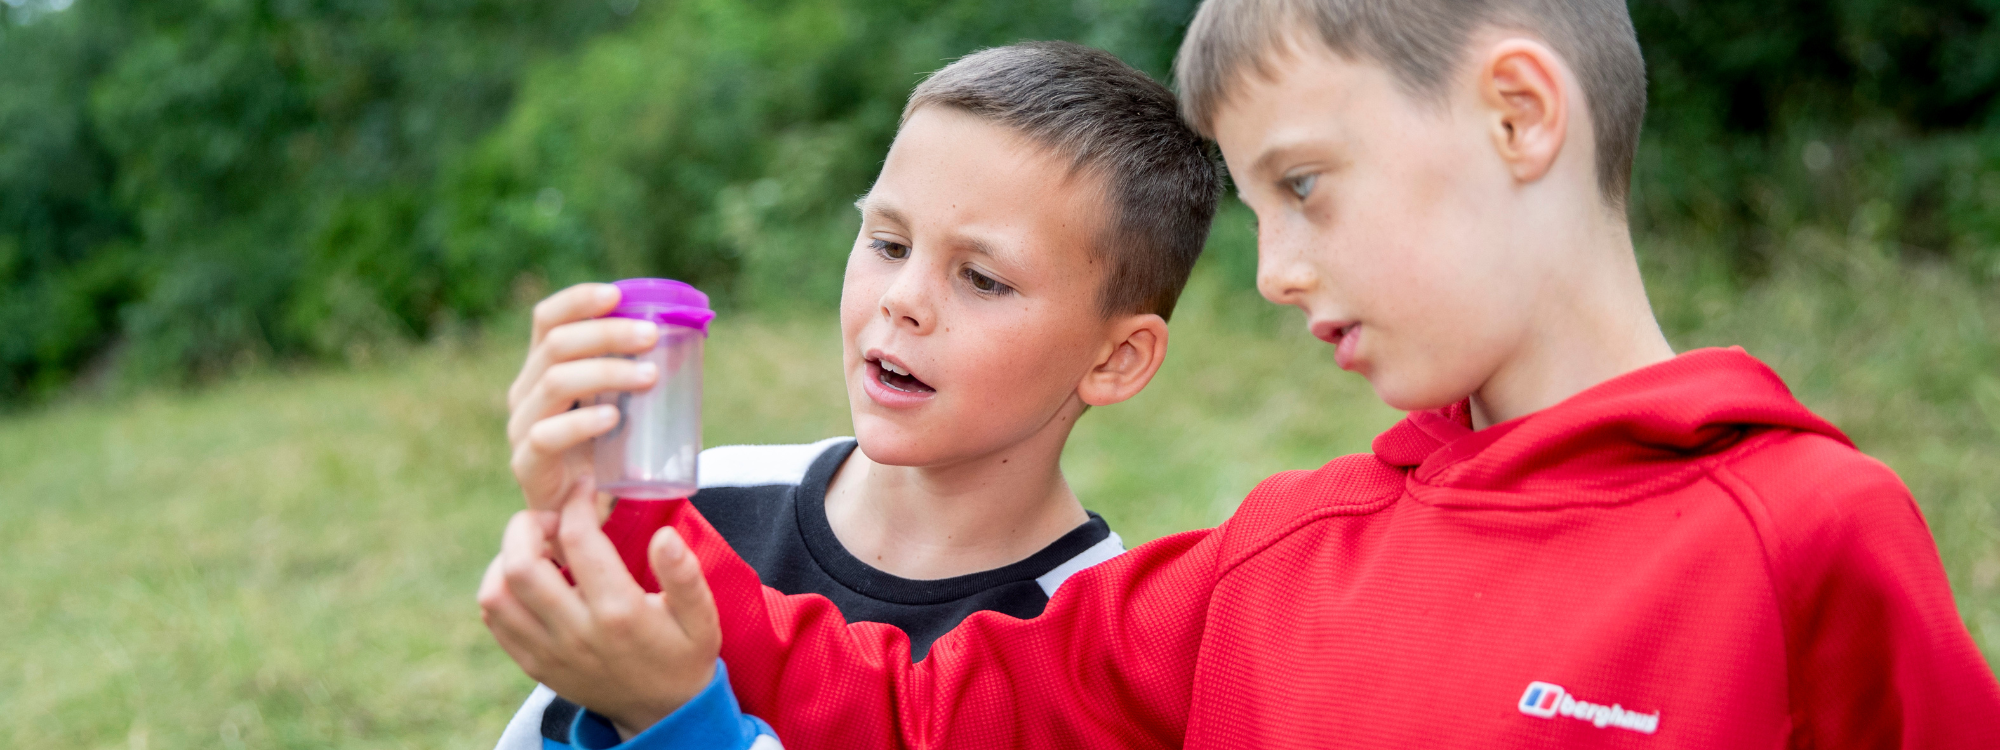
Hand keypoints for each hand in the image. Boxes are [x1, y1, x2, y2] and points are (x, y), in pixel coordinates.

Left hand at [477, 493, 721, 737]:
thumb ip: (685, 575)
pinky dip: (499, 588)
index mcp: (619, 613)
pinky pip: (495, 620)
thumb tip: (664, 536)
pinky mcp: (534, 664)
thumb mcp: (702, 617)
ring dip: (506, 557)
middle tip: (551, 518)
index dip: (576, 502)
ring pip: (496, 594)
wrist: (663, 714)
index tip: (585, 489)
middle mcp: (576, 632)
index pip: (579, 540)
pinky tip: (527, 577)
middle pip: (521, 564)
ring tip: (535, 547)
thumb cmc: (683, 655)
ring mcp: (549, 652)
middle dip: (528, 524)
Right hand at [507, 283, 660, 514]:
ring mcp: (522, 427)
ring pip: (555, 383)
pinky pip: (547, 436)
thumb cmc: (605, 452)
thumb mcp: (620, 403)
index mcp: (543, 367)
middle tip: (651, 336)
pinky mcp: (526, 464)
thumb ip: (636, 371)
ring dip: (606, 372)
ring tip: (649, 376)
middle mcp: (526, 390)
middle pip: (556, 344)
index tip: (618, 294)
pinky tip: (613, 418)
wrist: (578, 516)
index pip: (547, 319)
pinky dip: (582, 423)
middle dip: (607, 333)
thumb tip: (690, 335)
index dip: (578, 300)